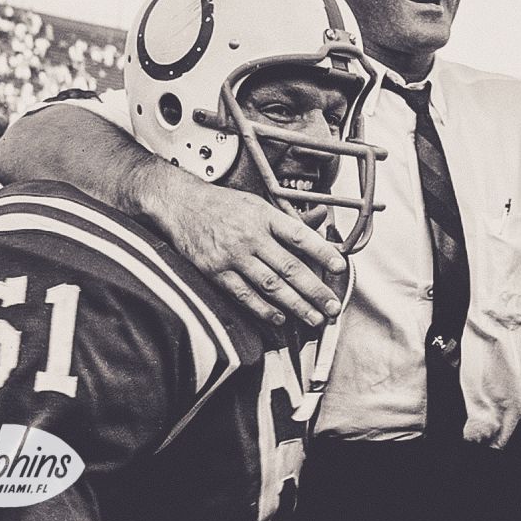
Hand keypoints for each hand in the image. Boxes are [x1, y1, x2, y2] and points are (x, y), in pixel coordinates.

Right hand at [149, 173, 347, 326]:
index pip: (300, 235)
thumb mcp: (258, 203)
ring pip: (270, 285)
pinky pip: (244, 295)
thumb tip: (321, 220)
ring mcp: (233, 256)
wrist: (181, 204)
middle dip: (315, 290)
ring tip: (314, 318)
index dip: (322, 252)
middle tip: (332, 307)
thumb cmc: (223, 204)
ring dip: (295, 305)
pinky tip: (279, 318)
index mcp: (265, 216)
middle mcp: (251, 236)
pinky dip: (263, 309)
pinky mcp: (215, 271)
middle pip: (290, 267)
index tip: (340, 267)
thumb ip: (287, 219)